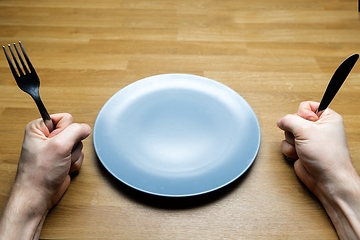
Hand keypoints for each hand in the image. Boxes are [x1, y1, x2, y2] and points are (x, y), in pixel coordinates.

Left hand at [0, 113, 90, 238]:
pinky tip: (64, 168)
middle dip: (72, 145)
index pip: (65, 118)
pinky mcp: (63, 159)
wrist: (39, 195)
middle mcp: (47, 136)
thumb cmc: (40, 173)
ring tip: (61, 163)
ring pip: (78, 144)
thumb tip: (86, 128)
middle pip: (74, 131)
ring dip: (74, 155)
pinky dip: (75, 163)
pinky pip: (79, 155)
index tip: (58, 142)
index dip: (66, 130)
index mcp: (39, 128)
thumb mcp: (60, 145)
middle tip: (61, 155)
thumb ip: (76, 131)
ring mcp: (56, 149)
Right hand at [277, 101, 359, 238]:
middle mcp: (318, 128)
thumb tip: (281, 120)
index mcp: (327, 118)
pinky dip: (289, 150)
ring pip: (288, 133)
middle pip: (294, 119)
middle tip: (303, 137)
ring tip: (302, 148)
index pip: (307, 105)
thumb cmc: (327, 156)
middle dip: (294, 130)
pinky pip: (287, 144)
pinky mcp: (301, 150)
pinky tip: (298, 155)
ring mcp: (309, 140)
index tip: (306, 122)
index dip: (302, 113)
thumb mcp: (306, 130)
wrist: (326, 180)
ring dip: (291, 142)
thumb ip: (289, 120)